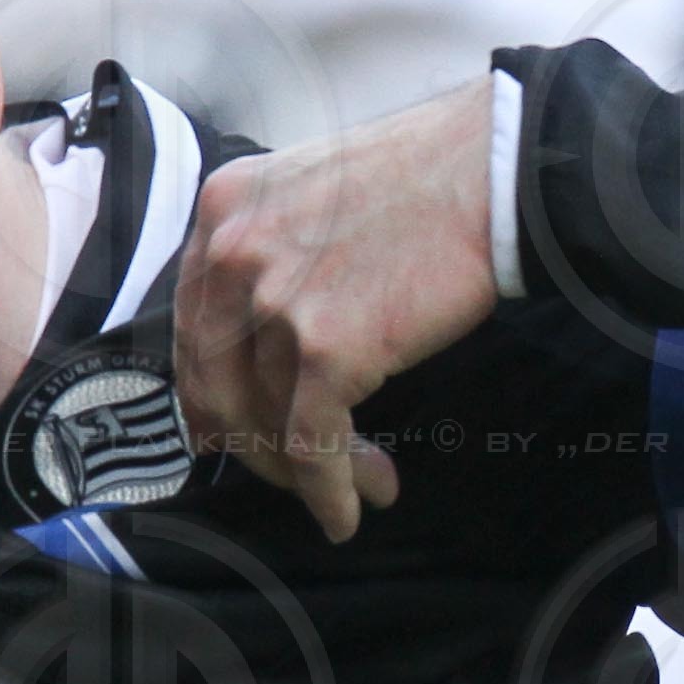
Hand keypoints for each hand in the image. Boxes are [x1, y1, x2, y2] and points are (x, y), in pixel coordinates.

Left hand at [172, 78, 498, 541]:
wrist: (491, 171)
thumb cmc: (425, 174)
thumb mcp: (312, 188)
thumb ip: (274, 248)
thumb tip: (270, 336)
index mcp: (222, 212)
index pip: (192, 325)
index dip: (210, 392)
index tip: (230, 431)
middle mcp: (232, 254)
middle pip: (218, 383)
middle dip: (256, 443)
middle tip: (294, 474)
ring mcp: (276, 301)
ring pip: (267, 420)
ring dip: (313, 471)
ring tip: (367, 482)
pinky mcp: (328, 347)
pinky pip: (313, 444)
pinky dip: (329, 489)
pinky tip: (349, 512)